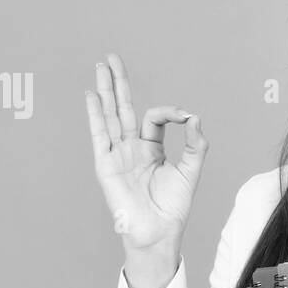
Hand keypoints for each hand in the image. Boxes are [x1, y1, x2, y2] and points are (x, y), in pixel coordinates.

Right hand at [84, 53, 208, 251]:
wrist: (159, 230)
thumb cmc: (173, 206)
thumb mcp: (190, 170)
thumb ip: (195, 144)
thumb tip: (194, 117)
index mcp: (150, 149)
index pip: (154, 118)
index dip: (169, 112)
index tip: (184, 117)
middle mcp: (131, 149)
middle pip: (122, 108)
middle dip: (118, 83)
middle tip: (112, 58)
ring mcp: (117, 155)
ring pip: (109, 115)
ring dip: (105, 90)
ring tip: (100, 66)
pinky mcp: (106, 164)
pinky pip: (99, 135)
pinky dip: (95, 115)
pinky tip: (91, 95)